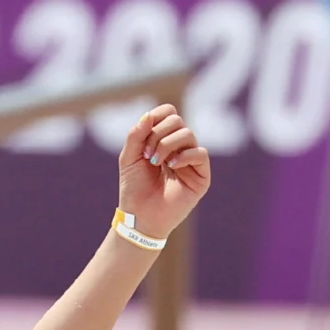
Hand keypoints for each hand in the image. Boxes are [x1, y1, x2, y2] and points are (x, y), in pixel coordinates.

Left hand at [117, 104, 210, 239]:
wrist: (139, 216)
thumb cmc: (134, 188)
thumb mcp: (129, 158)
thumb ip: (136, 135)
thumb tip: (148, 115)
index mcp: (163, 140)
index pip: (169, 113)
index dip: (157, 116)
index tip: (143, 132)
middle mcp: (179, 147)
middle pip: (177, 121)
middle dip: (157, 134)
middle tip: (147, 155)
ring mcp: (191, 161)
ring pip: (188, 134)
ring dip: (166, 145)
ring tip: (155, 162)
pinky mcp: (201, 175)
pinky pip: (200, 153)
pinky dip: (184, 155)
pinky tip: (171, 165)